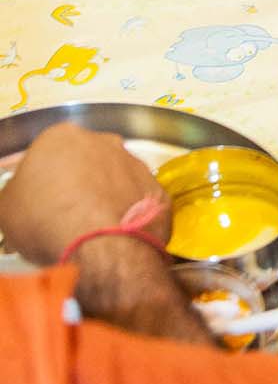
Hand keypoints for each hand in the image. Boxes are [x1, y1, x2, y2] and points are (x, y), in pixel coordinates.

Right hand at [0, 124, 169, 266]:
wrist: (100, 246)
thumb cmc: (47, 220)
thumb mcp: (7, 209)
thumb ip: (15, 195)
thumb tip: (20, 198)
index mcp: (61, 137)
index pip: (48, 154)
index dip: (42, 181)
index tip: (39, 203)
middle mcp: (103, 141)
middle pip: (85, 161)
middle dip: (77, 184)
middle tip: (64, 217)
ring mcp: (135, 163)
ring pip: (115, 178)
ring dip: (105, 198)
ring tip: (92, 231)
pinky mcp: (157, 189)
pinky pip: (139, 201)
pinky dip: (130, 215)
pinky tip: (117, 236)